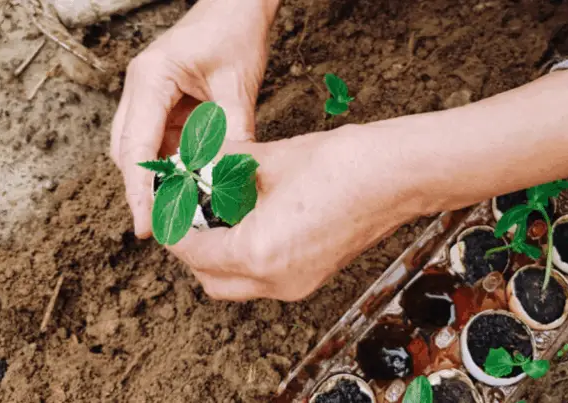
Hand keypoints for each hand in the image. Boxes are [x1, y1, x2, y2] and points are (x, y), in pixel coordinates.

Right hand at [110, 0, 279, 236]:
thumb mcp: (237, 86)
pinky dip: (175, 164)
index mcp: (150, 80)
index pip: (136, 147)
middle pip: (128, 152)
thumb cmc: (235, 31)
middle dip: (143, 191)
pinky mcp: (165, 101)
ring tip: (179, 213)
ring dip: (160, 179)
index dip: (139, 191)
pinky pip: (163, 141)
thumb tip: (230, 181)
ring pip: (143, 150)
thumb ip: (231, 133)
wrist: (237, 3)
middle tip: (162, 229)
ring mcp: (150, 95)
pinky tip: (191, 185)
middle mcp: (141, 89)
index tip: (145, 226)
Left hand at [168, 127, 422, 301]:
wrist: (396, 175)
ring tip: (223, 212)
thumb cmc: (343, 166)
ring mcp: (299, 283)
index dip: (174, 229)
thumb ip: (225, 168)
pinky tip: (255, 218)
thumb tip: (200, 163)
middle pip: (212, 281)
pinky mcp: (315, 275)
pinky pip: (267, 277)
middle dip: (195, 249)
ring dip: (223, 255)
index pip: (194, 253)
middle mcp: (277, 280)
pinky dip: (250, 256)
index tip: (170, 208)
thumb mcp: (269, 160)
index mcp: (259, 253)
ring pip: (240, 283)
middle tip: (191, 212)